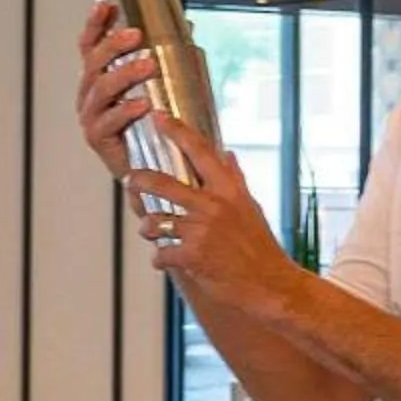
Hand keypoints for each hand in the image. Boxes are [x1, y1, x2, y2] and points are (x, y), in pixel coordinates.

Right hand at [74, 1, 155, 178]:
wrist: (154, 170)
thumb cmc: (155, 124)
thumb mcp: (159, 85)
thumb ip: (166, 58)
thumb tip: (188, 26)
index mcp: (98, 77)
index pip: (90, 46)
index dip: (95, 25)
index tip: (106, 5)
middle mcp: (89, 95)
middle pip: (93, 63)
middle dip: (113, 46)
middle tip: (138, 35)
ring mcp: (91, 117)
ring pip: (100, 89)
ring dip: (124, 74)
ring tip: (149, 66)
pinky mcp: (98, 140)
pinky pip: (108, 122)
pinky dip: (126, 111)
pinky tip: (143, 104)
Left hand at [124, 117, 296, 316]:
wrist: (270, 285)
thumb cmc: (260, 246)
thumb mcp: (251, 207)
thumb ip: (235, 180)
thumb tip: (228, 154)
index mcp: (228, 189)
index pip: (199, 151)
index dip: (176, 131)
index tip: (158, 116)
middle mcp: (213, 205)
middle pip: (161, 183)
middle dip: (139, 181)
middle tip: (130, 181)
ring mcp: (201, 231)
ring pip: (154, 221)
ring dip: (148, 228)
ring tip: (151, 231)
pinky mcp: (192, 257)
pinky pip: (160, 253)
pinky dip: (160, 258)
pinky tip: (167, 260)